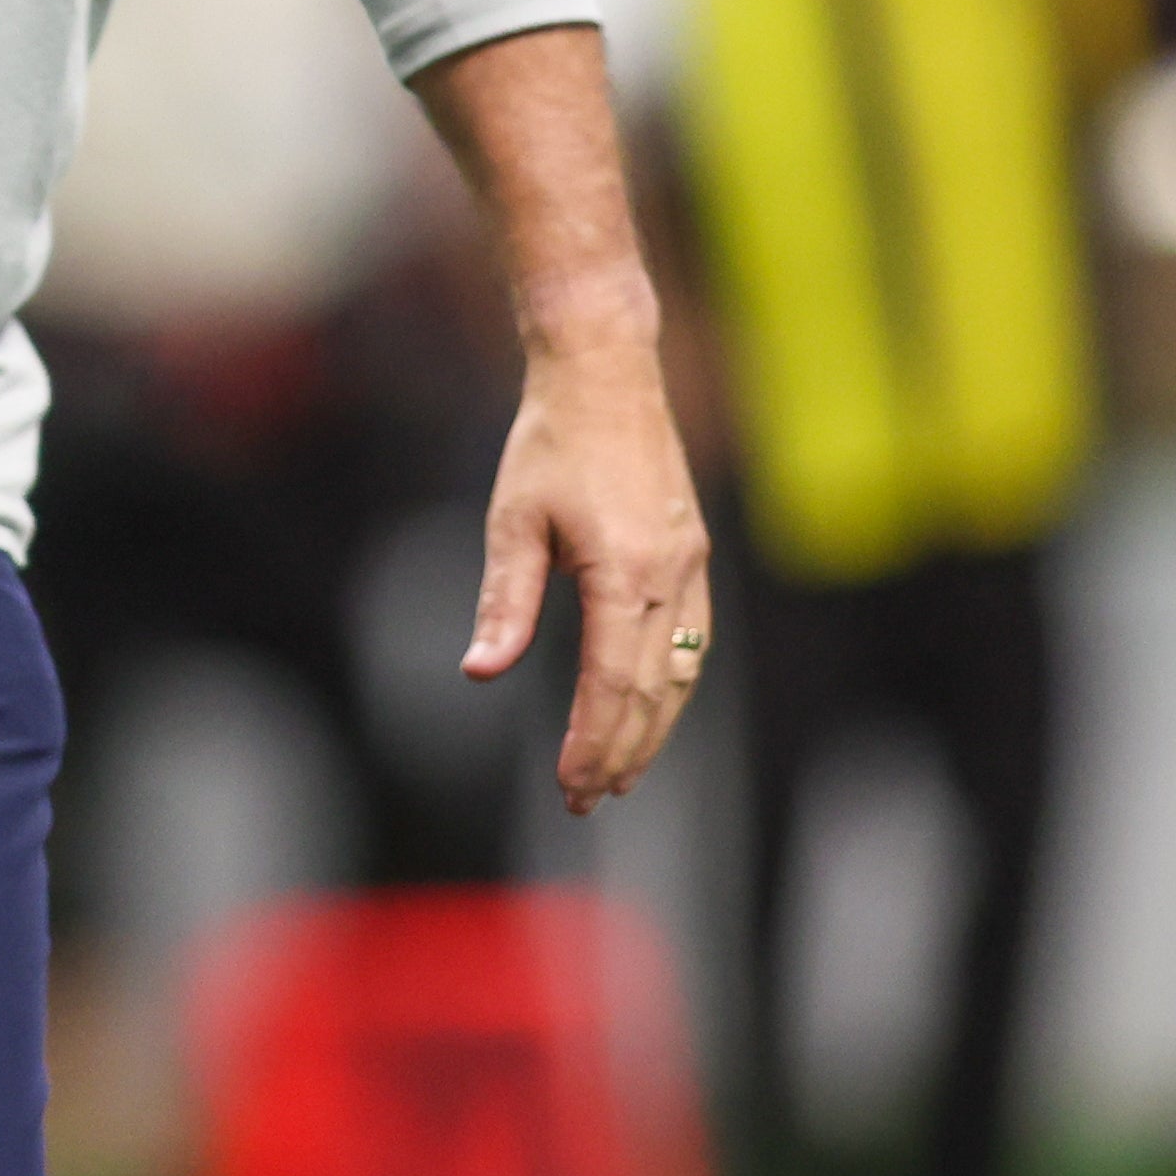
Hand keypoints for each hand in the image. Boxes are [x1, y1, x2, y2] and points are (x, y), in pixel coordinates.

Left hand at [466, 329, 713, 813]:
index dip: (593, 742)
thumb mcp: (513, 520)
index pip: (611, 683)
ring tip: (622, 774)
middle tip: (589, 801)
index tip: (572, 787)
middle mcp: (671, 577)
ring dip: (654, 729)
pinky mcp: (692, 554)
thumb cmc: (552, 442)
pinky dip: (672, 687)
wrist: (606, 374)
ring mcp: (691, 566)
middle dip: (624, 753)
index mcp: (626, 572)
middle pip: (654, 692)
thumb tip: (482, 672)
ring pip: (682, 673)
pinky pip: (692, 641)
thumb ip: (505, 602)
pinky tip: (650, 709)